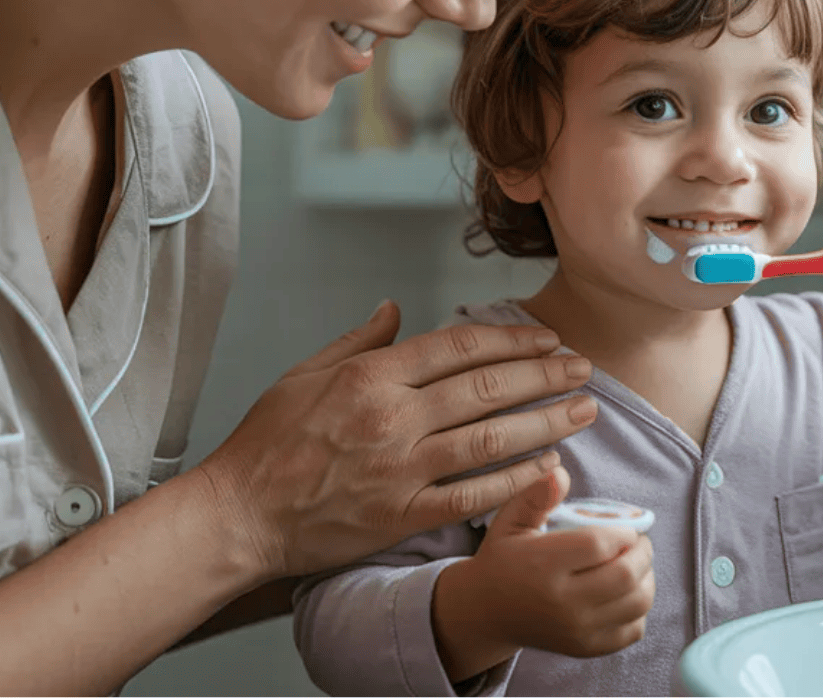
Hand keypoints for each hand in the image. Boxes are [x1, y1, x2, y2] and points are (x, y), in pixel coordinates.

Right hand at [191, 300, 598, 579]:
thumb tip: (396, 307)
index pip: (460, 347)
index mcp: (371, 376)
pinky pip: (472, 495)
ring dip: (545, 422)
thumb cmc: (266, 443)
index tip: (547, 338)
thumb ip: (359, 340)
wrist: (237, 515)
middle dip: (545, 374)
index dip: (512, 339)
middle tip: (584, 367)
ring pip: (491, 438)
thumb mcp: (304, 374)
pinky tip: (548, 466)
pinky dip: (515, 479)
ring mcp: (400, 469)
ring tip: (583, 410)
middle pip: (488, 388)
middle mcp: (392, 418)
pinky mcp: (402, 516)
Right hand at [433, 467, 654, 678]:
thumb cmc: (503, 559)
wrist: (486, 612)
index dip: (624, 531)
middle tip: (638, 542)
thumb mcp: (510, 521)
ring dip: (647, 578)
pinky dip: (639, 609)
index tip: (625, 526)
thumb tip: (561, 472)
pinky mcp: (586, 648)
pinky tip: (626, 593)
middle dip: (643, 552)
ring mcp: (577, 630)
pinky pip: (633, 630)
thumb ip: (536, 495)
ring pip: (637, 603)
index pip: (601, 544)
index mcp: (543, 566)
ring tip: (635, 564)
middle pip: (626, 575)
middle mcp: (562, 602)